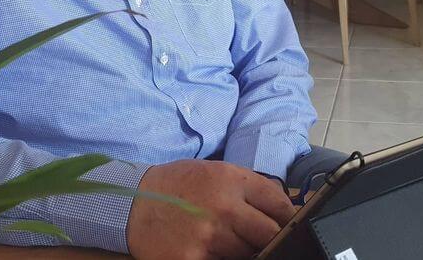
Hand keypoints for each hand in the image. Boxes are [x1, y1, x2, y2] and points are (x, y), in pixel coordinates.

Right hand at [126, 159, 294, 259]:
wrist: (135, 202)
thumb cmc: (178, 184)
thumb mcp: (213, 171)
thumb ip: (246, 186)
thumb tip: (283, 206)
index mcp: (229, 179)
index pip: (278, 203)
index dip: (287, 216)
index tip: (287, 224)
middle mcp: (223, 206)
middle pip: (269, 234)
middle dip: (269, 238)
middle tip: (262, 239)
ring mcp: (209, 236)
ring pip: (248, 254)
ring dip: (244, 251)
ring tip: (228, 240)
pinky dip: (222, 259)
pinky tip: (212, 250)